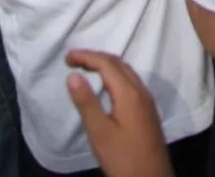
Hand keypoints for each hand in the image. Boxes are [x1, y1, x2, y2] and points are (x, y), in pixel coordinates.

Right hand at [65, 51, 171, 176]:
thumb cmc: (123, 159)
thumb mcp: (100, 133)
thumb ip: (86, 103)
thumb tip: (73, 75)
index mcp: (129, 93)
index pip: (107, 63)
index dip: (86, 56)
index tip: (66, 57)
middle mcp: (141, 91)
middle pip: (118, 64)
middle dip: (95, 57)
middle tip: (73, 60)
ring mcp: (147, 101)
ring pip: (126, 72)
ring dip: (106, 65)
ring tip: (86, 69)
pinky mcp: (148, 111)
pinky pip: (131, 82)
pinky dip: (115, 76)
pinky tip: (107, 87)